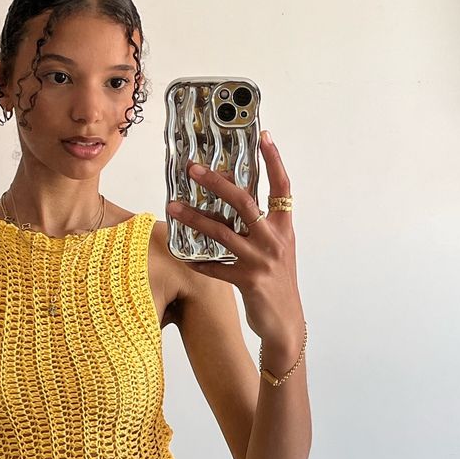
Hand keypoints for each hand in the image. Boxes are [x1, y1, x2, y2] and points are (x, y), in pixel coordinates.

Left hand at [166, 130, 304, 348]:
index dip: (274, 160)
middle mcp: (274, 239)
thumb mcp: (276, 249)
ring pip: (221, 231)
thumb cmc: (278, 282)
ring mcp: (261, 260)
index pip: (282, 186)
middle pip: (243, 201)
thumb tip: (231, 202)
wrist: (286, 323)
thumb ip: (259, 227)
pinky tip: (181, 254)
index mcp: (284, 227)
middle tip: (193, 168)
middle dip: (215, 182)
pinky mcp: (247, 281)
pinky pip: (214, 266)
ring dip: (194, 218)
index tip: (264, 136)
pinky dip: (196, 260)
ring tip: (173, 207)